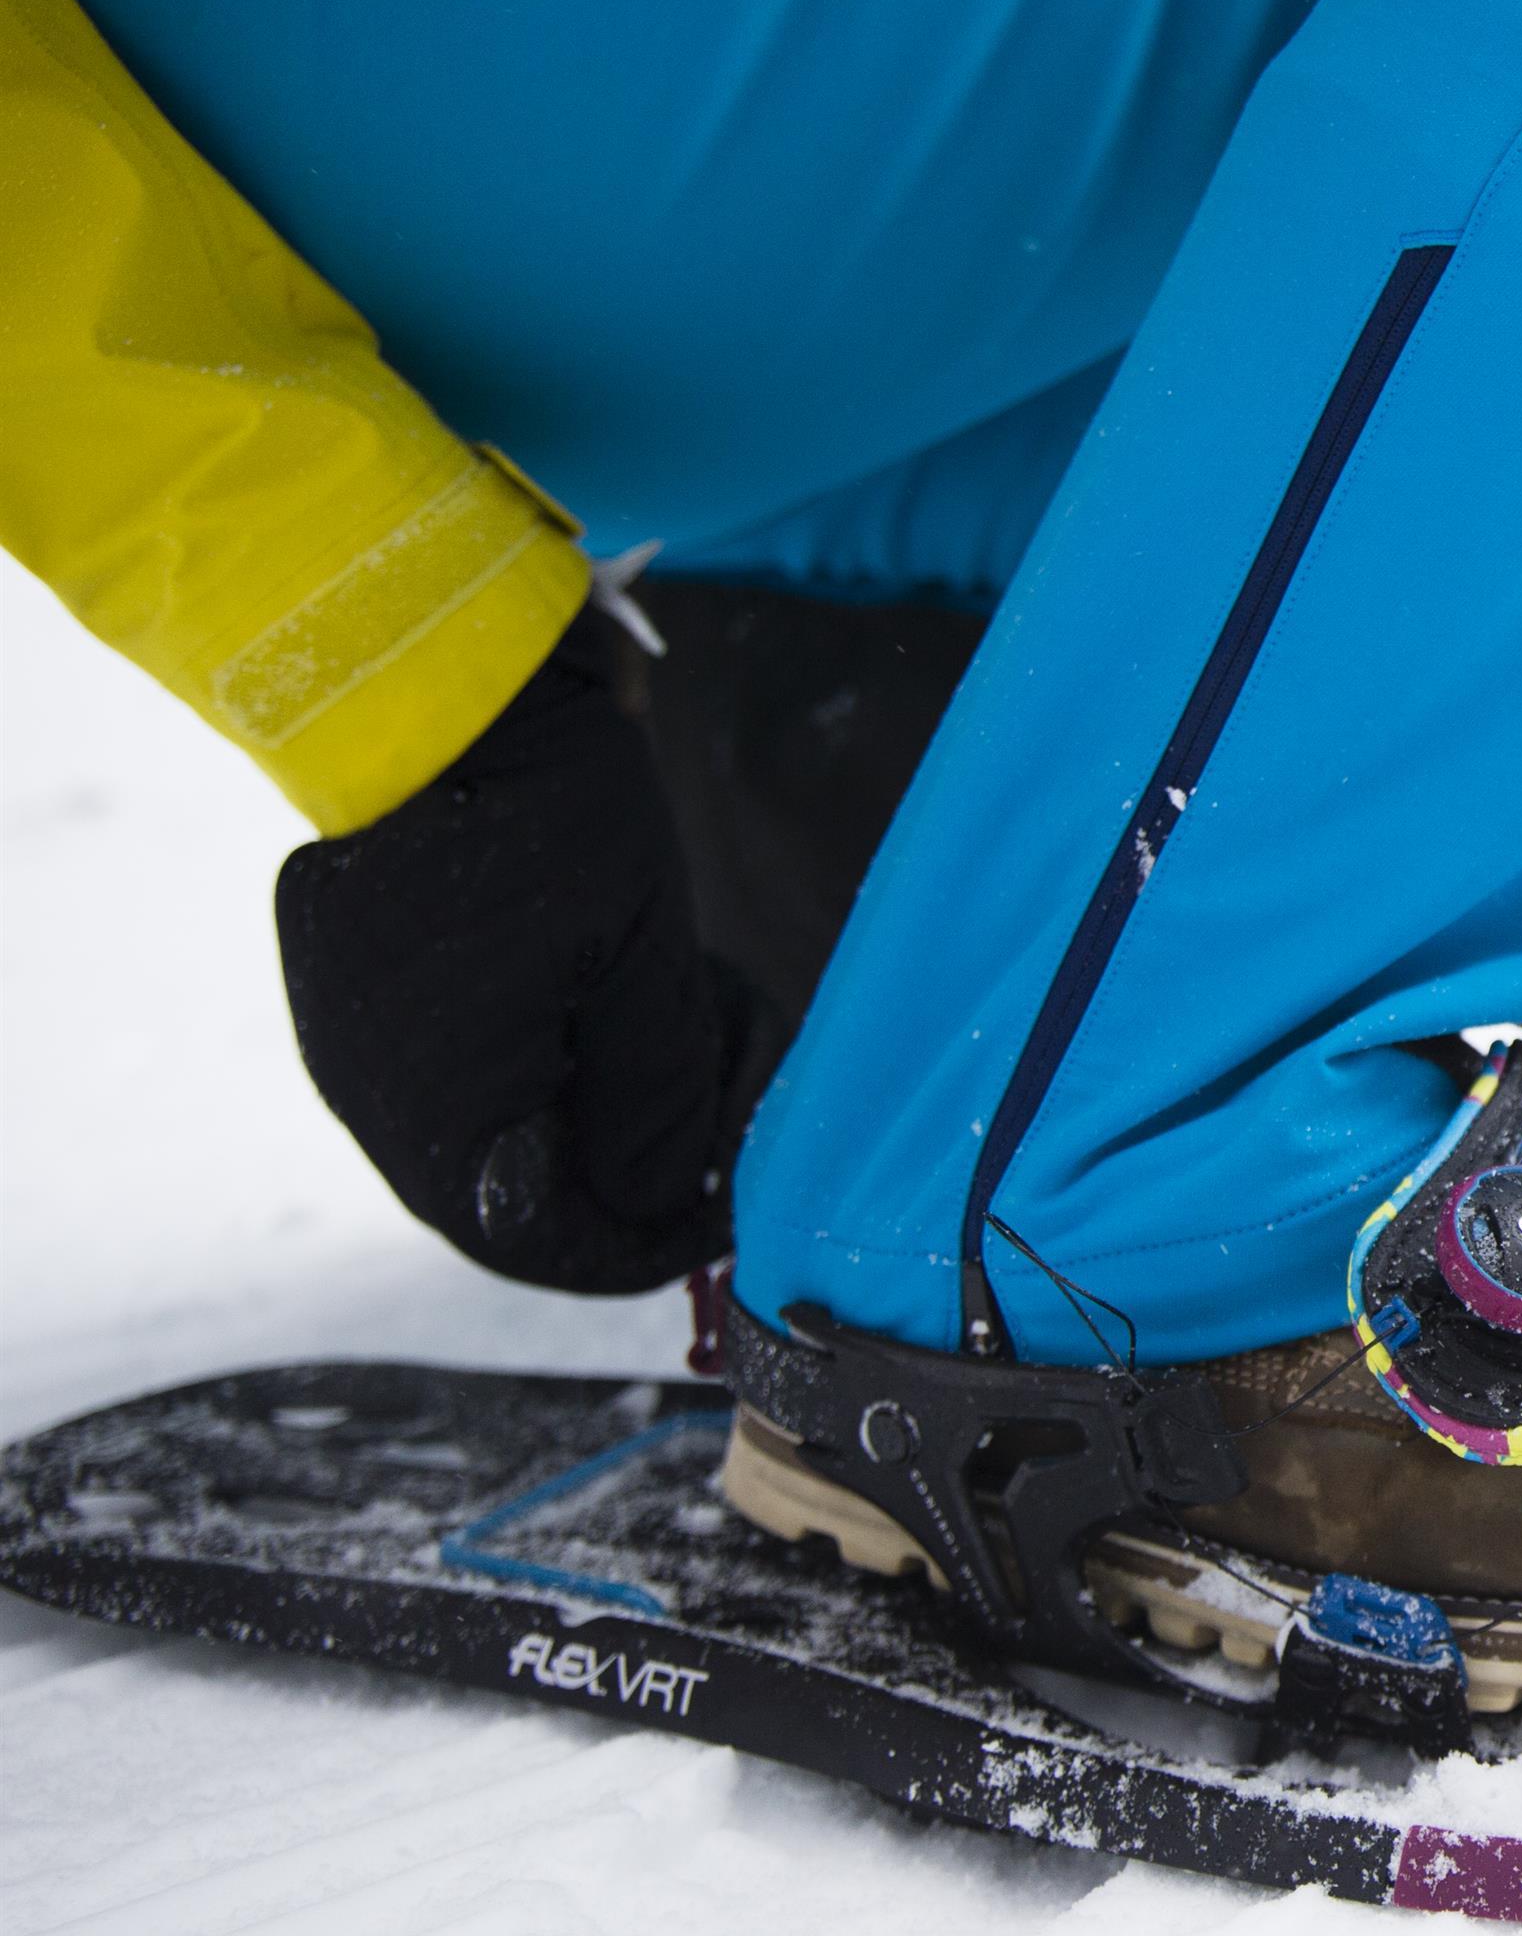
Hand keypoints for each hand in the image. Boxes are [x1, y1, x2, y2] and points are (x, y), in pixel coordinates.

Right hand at [274, 609, 750, 1292]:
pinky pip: (478, 1062)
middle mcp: (381, 1099)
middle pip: (535, 1190)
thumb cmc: (558, 825)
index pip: (549, 1248)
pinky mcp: (368, 986)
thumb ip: (657, 1105)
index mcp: (442, 1118)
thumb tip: (663, 1201)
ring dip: (619, 1093)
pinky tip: (631, 985)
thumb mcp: (648, 973)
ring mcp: (363, 1041)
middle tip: (743, 1085)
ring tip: (711, 1014)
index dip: (652, 1244)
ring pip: (515, 1122)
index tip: (735, 1206)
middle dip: (653, 1154)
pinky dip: (565, 1048)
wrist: (444, 686)